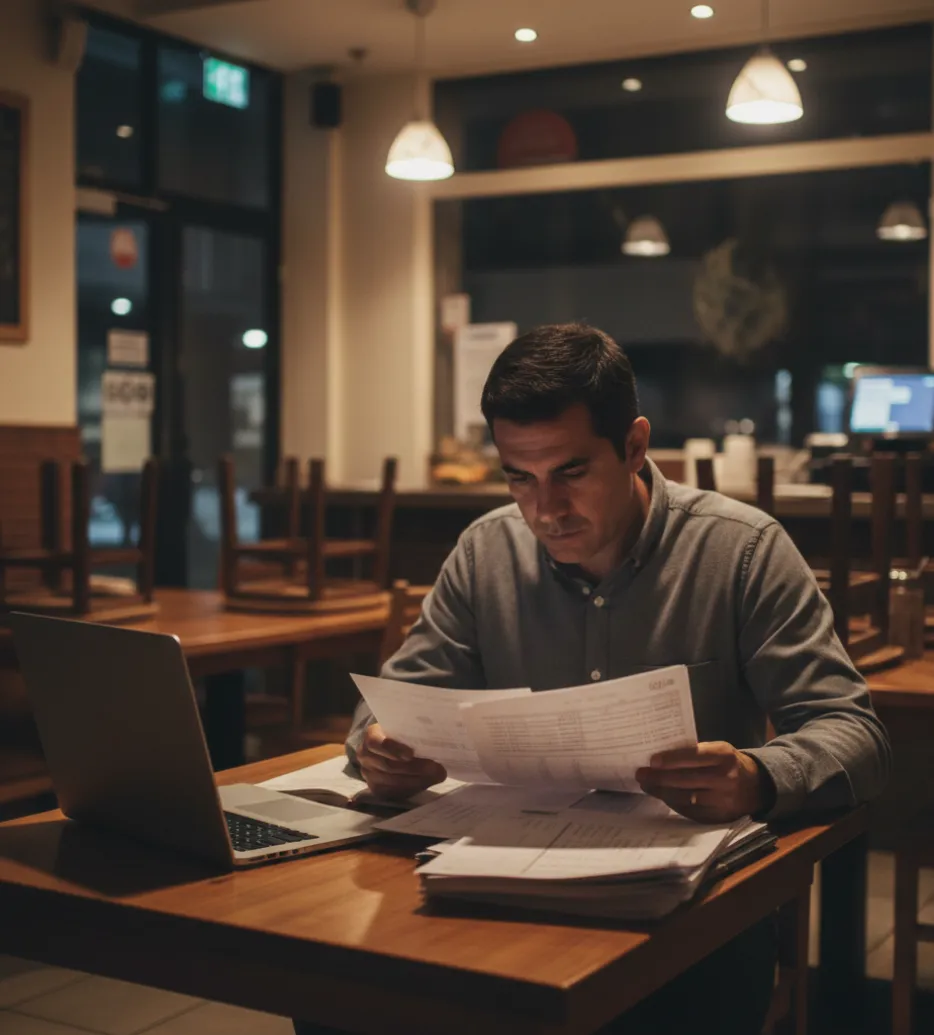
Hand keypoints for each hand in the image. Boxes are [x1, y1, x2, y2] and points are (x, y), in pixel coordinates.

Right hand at [356, 724, 446, 800]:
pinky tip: (426, 782)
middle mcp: (365, 756)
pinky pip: (394, 792)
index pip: (376, 742)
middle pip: (388, 766)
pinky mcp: (376, 789)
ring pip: (393, 781)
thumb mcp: (403, 728)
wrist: (387, 747)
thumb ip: (415, 733)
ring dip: (417, 780)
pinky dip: (413, 787)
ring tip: (436, 775)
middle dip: (415, 768)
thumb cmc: (399, 734)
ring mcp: (368, 774)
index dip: (394, 748)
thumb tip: (439, 742)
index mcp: (371, 736)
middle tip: (436, 767)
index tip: (412, 753)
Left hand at [635, 742, 766, 822]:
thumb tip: (661, 757)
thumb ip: (695, 752)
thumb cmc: (728, 763)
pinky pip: (690, 811)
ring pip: (685, 797)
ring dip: (662, 791)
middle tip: (641, 774)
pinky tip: (662, 795)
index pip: (694, 756)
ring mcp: (723, 800)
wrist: (756, 786)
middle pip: (686, 780)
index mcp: (724, 756)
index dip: (672, 759)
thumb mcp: (719, 750)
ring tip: (646, 784)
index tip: (652, 761)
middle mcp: (725, 779)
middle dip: (659, 777)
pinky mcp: (718, 817)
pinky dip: (673, 802)